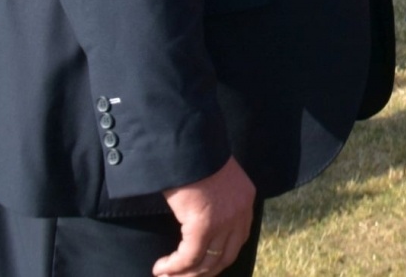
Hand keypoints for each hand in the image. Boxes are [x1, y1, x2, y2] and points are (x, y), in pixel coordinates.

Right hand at [155, 156, 255, 276]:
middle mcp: (240, 213)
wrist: (187, 142)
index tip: (199, 267)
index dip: (217, 258)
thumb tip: (199, 220)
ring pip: (206, 263)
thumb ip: (216, 200)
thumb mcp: (214, 179)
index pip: (237, 241)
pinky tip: (160, 269)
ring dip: (184, 274)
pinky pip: (189, 258)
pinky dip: (173, 267)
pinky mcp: (203, 225)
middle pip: (224, 257)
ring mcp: (224, 221)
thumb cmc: (194, 156)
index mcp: (245, 200)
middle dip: (202, 273)